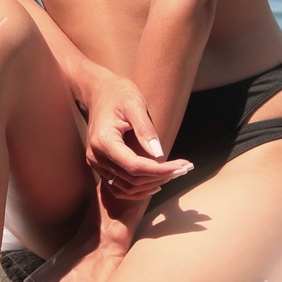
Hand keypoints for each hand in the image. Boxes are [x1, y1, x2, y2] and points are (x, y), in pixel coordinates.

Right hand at [81, 73, 189, 205]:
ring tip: (174, 173)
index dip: (160, 170)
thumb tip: (159, 153)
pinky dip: (139, 189)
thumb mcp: (135, 104)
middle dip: (161, 176)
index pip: (135, 166)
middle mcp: (96, 156)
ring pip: (127, 188)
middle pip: (132, 179)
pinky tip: (156, 183)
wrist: (99, 92)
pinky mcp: (100, 166)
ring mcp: (96, 163)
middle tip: (185, 167)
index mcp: (104, 141)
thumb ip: (145, 129)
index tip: (183, 166)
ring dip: (152, 184)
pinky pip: (119, 187)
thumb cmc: (119, 94)